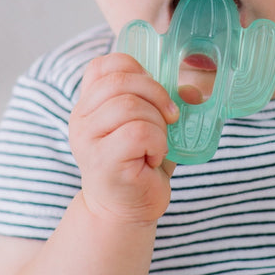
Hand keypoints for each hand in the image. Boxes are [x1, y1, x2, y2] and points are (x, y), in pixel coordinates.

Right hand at [69, 53, 178, 225]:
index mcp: (89, 102)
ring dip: (158, 123)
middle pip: (121, 81)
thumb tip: (194, 89)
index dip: (137, 70)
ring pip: (131, 106)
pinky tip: (153, 158)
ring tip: (156, 144)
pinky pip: (139, 133)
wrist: (127, 210)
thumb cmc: (140, 162)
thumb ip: (164, 99)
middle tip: (169, 117)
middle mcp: (81, 117)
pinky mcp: (101, 161)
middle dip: (156, 94)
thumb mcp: (151, 121)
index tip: (153, 92)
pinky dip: (157, 142)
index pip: (105, 65)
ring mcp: (87, 140)